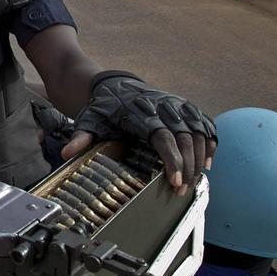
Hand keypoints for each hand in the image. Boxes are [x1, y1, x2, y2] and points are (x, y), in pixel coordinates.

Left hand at [70, 72, 217, 195]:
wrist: (113, 85)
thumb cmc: (102, 109)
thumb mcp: (88, 121)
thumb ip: (81, 137)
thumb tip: (66, 154)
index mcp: (140, 112)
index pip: (162, 137)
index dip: (172, 159)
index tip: (175, 181)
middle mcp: (163, 106)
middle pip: (185, 137)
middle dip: (188, 166)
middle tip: (183, 190)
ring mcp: (176, 104)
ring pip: (198, 131)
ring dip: (201, 157)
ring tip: (195, 181)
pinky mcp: (184, 106)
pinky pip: (205, 123)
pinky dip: (210, 142)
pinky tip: (208, 162)